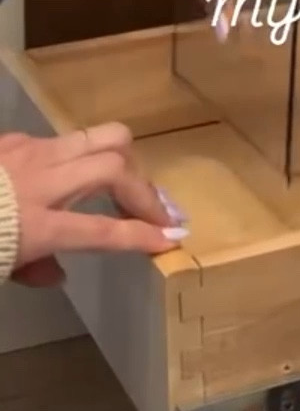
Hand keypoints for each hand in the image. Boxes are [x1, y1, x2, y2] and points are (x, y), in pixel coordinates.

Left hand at [1, 125, 184, 286]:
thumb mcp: (0, 269)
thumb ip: (32, 270)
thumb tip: (57, 274)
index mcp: (39, 224)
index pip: (104, 230)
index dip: (141, 234)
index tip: (171, 239)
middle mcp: (44, 182)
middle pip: (114, 165)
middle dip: (144, 189)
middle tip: (156, 212)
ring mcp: (31, 153)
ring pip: (99, 136)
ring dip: (122, 162)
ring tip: (130, 183)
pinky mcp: (14, 139)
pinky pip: (60, 141)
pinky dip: (76, 158)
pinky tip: (68, 177)